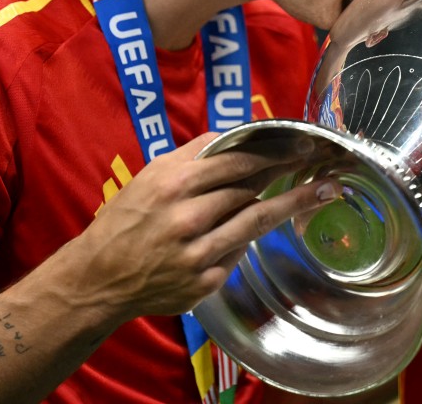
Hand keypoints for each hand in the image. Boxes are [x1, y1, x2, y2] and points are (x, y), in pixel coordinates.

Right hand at [76, 131, 336, 321]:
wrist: (99, 278)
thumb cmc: (125, 219)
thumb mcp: (150, 176)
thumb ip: (192, 157)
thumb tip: (234, 138)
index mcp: (173, 184)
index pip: (236, 162)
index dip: (273, 153)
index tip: (301, 147)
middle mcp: (188, 218)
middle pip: (251, 191)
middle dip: (287, 177)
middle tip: (320, 167)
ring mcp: (198, 253)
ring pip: (254, 223)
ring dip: (292, 205)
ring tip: (322, 192)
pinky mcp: (204, 282)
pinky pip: (236, 255)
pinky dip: (244, 240)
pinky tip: (251, 232)